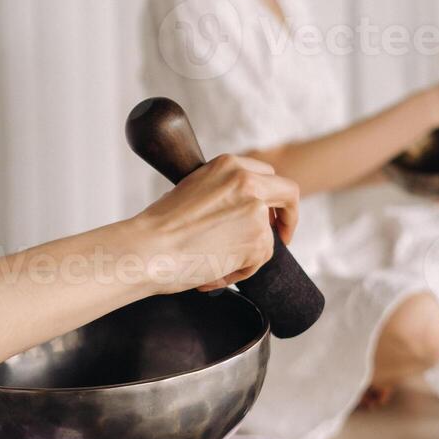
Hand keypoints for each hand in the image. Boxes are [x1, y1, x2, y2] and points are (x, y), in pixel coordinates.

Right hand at [131, 155, 300, 293]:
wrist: (148, 248)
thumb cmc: (159, 226)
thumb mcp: (193, 189)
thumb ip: (222, 193)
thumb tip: (235, 211)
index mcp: (229, 165)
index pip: (268, 175)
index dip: (270, 197)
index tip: (268, 213)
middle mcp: (249, 182)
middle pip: (289, 194)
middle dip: (288, 216)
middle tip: (281, 234)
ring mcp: (257, 212)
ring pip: (270, 238)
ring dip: (246, 255)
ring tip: (212, 265)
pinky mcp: (259, 241)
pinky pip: (258, 261)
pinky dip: (239, 272)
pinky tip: (213, 273)